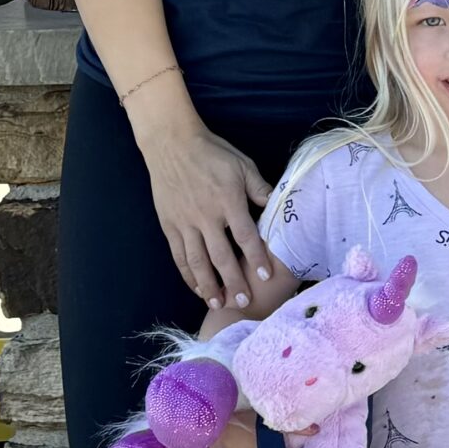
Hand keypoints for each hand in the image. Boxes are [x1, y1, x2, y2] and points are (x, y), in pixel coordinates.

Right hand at [139, 116, 275, 309]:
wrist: (172, 144)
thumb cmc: (212, 153)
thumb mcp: (243, 165)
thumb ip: (260, 189)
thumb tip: (279, 205)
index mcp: (228, 200)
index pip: (245, 236)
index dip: (257, 257)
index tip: (266, 276)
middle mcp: (206, 216)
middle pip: (221, 256)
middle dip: (233, 282)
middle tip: (244, 302)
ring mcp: (185, 222)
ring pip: (197, 261)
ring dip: (208, 285)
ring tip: (218, 303)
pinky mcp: (169, 225)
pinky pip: (178, 255)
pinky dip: (187, 274)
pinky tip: (196, 287)